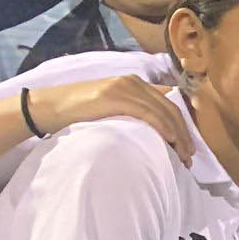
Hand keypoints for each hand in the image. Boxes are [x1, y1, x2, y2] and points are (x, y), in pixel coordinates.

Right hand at [27, 76, 190, 162]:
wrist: (49, 107)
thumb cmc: (79, 113)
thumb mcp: (113, 109)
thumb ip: (135, 113)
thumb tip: (158, 134)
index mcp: (135, 84)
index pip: (170, 104)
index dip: (184, 126)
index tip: (188, 147)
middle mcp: (133, 82)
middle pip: (171, 108)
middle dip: (184, 134)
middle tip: (189, 157)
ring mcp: (124, 87)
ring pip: (163, 111)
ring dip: (178, 135)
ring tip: (183, 156)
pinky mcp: (115, 96)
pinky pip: (147, 112)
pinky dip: (163, 126)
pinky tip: (170, 140)